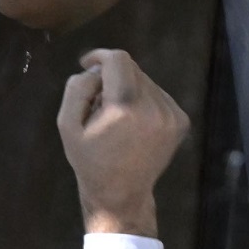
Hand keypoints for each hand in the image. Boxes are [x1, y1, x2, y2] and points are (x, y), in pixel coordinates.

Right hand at [57, 49, 189, 237]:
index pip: (118, 59)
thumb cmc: (89, 160)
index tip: (86, 64)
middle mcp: (154, 107)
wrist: (121, 193)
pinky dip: (143, 99)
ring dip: (127, 88)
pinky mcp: (180, 121)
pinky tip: (133, 122)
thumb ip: (78, 87)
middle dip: (111, 76)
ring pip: (145, 80)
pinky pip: (158, 94)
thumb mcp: (67, 124)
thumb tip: (96, 69)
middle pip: (131, 68)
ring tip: (115, 116)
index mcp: (125, 107)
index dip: (99, 56)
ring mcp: (171, 115)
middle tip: (97, 102)